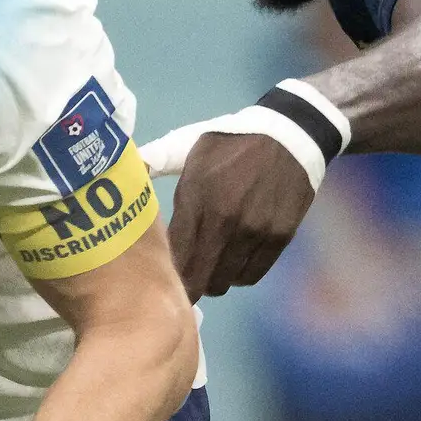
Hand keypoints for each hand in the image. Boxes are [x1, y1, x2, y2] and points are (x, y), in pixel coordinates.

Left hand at [165, 129, 319, 298]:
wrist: (287, 136)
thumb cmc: (231, 145)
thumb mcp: (189, 151)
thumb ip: (161, 175)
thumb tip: (133, 197)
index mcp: (197, 196)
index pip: (175, 255)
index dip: (168, 271)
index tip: (165, 273)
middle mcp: (225, 220)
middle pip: (199, 278)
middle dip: (190, 284)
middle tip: (188, 276)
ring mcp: (254, 232)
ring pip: (224, 281)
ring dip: (215, 279)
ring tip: (213, 265)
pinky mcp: (279, 238)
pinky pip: (251, 275)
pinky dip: (239, 275)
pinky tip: (235, 262)